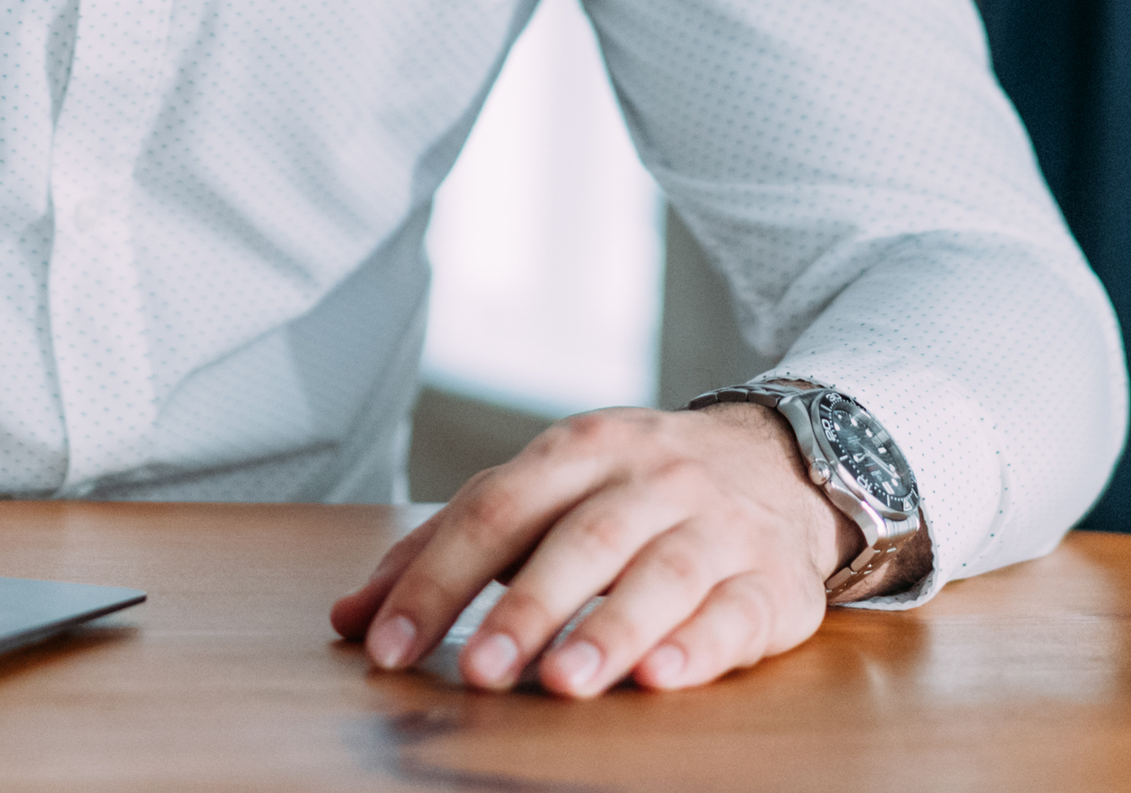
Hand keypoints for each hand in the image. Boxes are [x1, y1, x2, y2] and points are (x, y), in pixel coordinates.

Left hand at [326, 404, 858, 696]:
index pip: (496, 509)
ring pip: (664, 573)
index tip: (387, 646)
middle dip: (526, 609)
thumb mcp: (544, 491)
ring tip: (564, 683)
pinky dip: (700, 646)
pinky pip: (736, 611)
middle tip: (478, 672)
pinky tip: (662, 676)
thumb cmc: (633, 490)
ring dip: (611, 630)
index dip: (436, 580)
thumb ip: (447, 548)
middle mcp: (652, 478)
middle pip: (584, 539)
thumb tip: (349, 617)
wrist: (781, 463)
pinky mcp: (772, 580)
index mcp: (581, 448)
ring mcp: (718, 526)